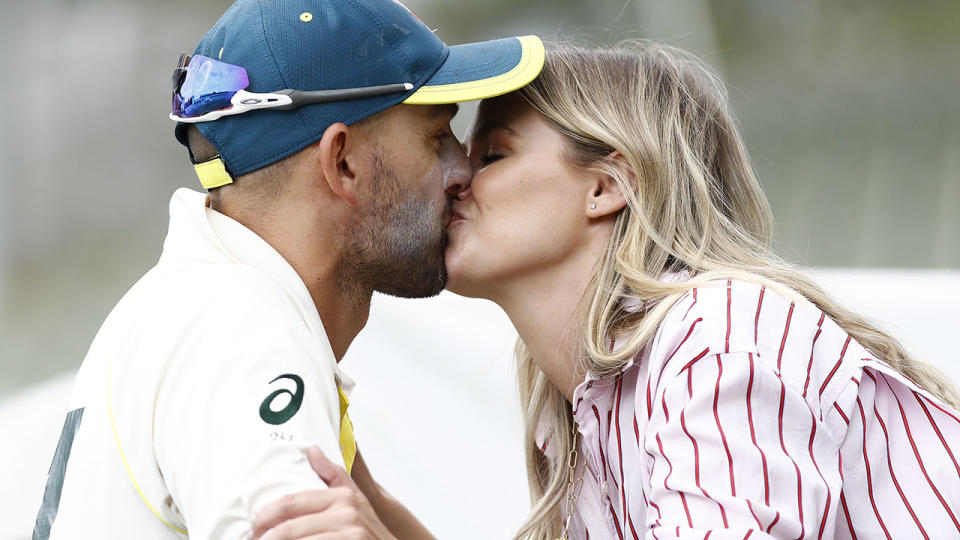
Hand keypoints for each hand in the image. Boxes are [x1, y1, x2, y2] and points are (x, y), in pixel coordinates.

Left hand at [251, 446, 396, 539]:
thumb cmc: (369, 531)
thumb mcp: (356, 499)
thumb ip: (333, 475)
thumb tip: (312, 450)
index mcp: (342, 496)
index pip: (291, 502)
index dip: (265, 516)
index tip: (252, 527)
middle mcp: (346, 514)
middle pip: (288, 529)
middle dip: (265, 538)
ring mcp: (349, 535)